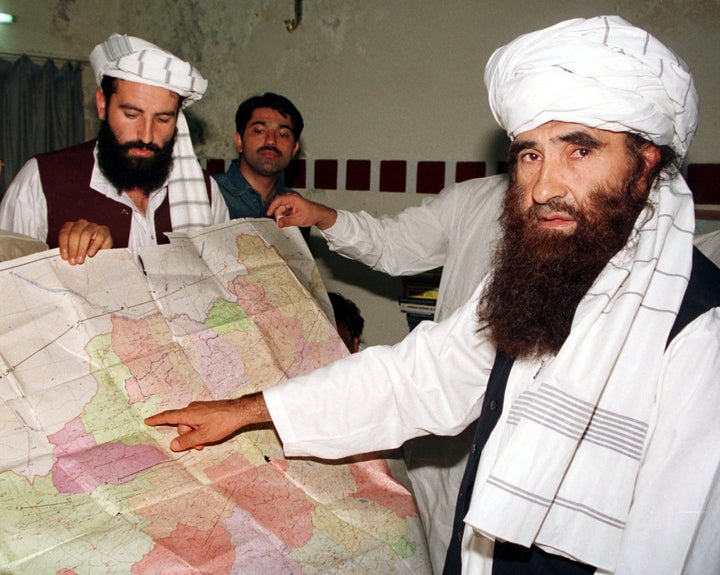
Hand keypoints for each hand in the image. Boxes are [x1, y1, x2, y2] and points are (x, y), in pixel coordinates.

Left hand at [58, 219, 112, 264]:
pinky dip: (94, 246)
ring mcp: (93, 226)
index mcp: (71, 226)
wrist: (101, 253)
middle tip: (73, 261)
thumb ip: (70, 251)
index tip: (65, 257)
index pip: (64, 233)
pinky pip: (99, 236)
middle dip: (73, 248)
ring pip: (86, 234)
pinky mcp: (104, 230)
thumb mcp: (75, 251)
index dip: (64, 245)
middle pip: (75, 233)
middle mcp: (81, 223)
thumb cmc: (85, 252)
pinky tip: (90, 254)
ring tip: (81, 260)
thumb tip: (67, 257)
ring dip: (82, 249)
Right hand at [144, 393, 270, 451]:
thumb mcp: (204, 436)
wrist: (240, 411)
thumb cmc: (222, 422)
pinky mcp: (207, 410)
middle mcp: (192, 409)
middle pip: (182, 426)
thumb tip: (172, 445)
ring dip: (195, 435)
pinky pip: (198, 422)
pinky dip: (200, 430)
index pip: (168, 416)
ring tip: (207, 440)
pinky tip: (210, 434)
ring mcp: (200, 409)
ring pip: (191, 425)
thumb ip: (187, 441)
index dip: (157, 420)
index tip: (147, 421)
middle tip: (199, 445)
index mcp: (188, 414)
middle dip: (188, 437)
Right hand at [267, 194, 337, 229]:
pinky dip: (284, 216)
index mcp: (293, 198)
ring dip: (281, 216)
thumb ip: (287, 221)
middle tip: (279, 223)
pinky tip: (287, 221)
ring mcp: (292, 203)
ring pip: (282, 209)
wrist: (320, 215)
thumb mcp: (299, 219)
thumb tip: (278, 224)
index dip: (272, 207)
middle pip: (279, 206)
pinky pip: (285, 211)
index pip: (278, 200)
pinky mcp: (292, 207)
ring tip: (285, 223)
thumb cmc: (312, 214)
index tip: (268, 214)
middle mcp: (291, 199)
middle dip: (278, 214)